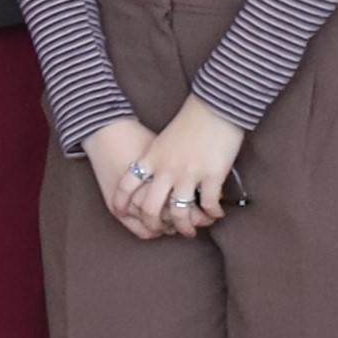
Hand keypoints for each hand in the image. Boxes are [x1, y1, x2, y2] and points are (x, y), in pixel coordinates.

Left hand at [91, 101, 242, 238]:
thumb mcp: (163, 141)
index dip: (121, 201)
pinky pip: (209, 204)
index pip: (127, 184)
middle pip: (150, 206)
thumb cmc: (190, 122)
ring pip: (179, 211)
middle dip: (154, 223)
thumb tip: (153, 175)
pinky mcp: (212, 175)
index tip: (123, 213)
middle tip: (163, 230)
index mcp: (151, 158)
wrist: (214, 107)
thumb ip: (156, 159)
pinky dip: (212, 213)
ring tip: (191, 230)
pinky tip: (216, 215)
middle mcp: (166, 169)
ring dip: (185, 226)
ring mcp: (189, 173)